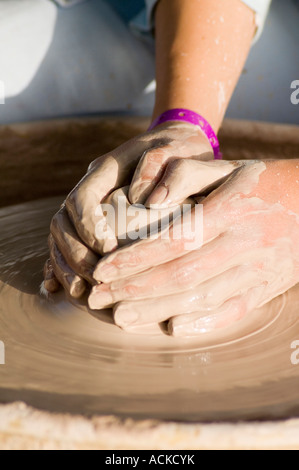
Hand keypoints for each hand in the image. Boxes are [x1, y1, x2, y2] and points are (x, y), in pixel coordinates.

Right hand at [43, 122, 213, 297]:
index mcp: (105, 169)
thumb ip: (158, 166)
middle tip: (96, 280)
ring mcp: (90, 206)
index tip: (108, 251)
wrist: (176, 145)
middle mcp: (91, 189)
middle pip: (63, 223)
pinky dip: (62, 266)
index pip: (81, 199)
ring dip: (67, 266)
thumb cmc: (178, 149)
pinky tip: (62, 289)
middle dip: (75, 255)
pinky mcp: (93, 221)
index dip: (89, 227)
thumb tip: (141, 200)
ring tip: (82, 293)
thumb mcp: (175, 150)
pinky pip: (69, 245)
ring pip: (60, 237)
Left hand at [89, 159, 298, 335]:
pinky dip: (202, 323)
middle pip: (182, 274)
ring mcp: (257, 270)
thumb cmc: (264, 183)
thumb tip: (148, 198)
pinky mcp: (267, 289)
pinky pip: (233, 312)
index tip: (103, 270)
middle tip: (98, 299)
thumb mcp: (228, 167)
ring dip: (157, 310)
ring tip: (120, 317)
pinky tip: (171, 328)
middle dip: (135, 289)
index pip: (175, 238)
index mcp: (230, 210)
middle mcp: (243, 243)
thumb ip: (185, 174)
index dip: (136, 257)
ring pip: (202, 297)